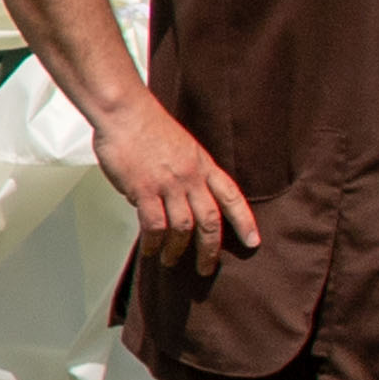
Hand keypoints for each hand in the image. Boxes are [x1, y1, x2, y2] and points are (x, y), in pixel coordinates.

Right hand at [88, 89, 260, 268]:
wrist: (125, 111)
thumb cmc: (145, 125)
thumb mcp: (180, 146)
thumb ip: (184, 171)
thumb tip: (175, 197)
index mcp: (202, 164)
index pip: (231, 196)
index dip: (244, 221)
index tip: (253, 242)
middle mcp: (191, 177)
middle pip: (210, 219)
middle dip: (210, 248)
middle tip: (207, 268)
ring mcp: (168, 184)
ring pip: (183, 226)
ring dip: (178, 249)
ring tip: (172, 261)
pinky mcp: (144, 189)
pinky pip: (154, 224)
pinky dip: (154, 242)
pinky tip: (151, 250)